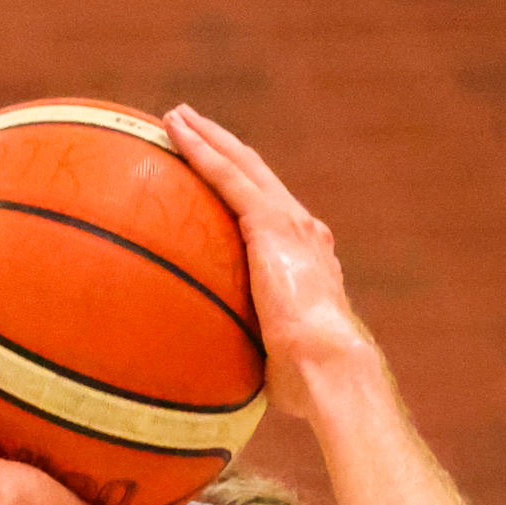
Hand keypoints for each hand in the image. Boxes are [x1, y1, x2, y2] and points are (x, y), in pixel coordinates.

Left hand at [165, 107, 362, 391]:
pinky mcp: (270, 222)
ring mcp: (288, 221)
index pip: (270, 214)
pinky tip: (175, 132)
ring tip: (176, 118)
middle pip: (256, 175)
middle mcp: (302, 229)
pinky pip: (227, 176)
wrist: (331, 368)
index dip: (244, 192)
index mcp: (306, 259)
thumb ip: (254, 357)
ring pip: (240, 163)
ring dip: (208, 137)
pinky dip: (201, 150)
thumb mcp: (277, 365)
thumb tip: (225, 386)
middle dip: (224, 148)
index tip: (220, 181)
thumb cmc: (307, 384)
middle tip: (192, 127)